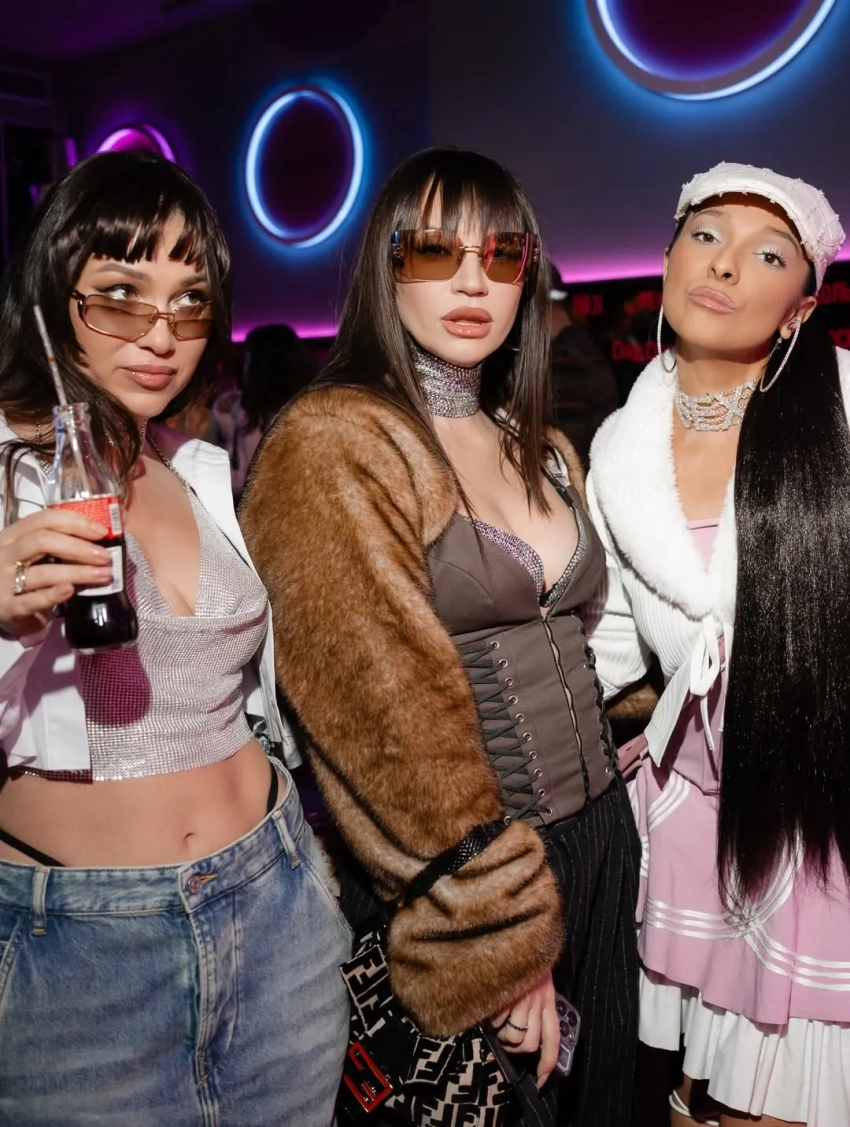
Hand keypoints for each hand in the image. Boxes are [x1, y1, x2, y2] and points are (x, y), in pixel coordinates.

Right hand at [0, 508, 112, 638]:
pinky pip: (32, 600)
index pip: (43, 519)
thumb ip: (62, 542)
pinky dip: (53, 595)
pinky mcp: (7, 607)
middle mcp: (4, 554)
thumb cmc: (27, 577)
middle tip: (105, 557)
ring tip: (104, 575)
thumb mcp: (36, 555)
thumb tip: (106, 529)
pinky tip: (71, 591)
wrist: (4, 610)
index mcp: (13, 536)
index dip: (75, 522)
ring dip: (78, 573)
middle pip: (43, 541)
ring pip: (43, 572)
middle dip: (79, 547)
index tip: (102, 532)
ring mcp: (3, 581)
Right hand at [492, 970, 558, 1087]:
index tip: (539, 1082)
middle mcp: (539, 1001)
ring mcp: (523, 997)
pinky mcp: (506, 992)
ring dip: (501, 1034)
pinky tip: (489, 1007)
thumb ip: (536, 1007)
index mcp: (550, 1002)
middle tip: (505, 1036)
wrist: (521, 930)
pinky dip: (491, 1019)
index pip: (552, 1042)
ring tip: (496, 1021)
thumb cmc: (528, 960)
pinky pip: (498, 1018)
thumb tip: (523, 1036)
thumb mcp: (538, 984)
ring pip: (513, 1035)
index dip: (546, 1065)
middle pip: (528, 1044)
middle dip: (514, 1048)